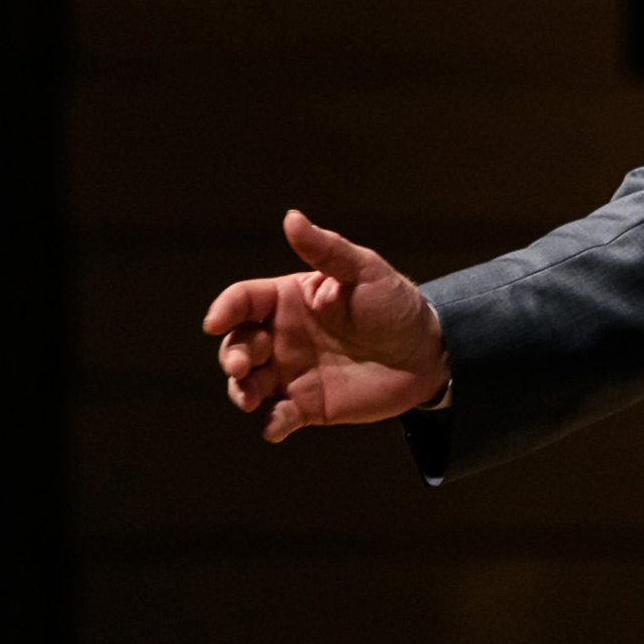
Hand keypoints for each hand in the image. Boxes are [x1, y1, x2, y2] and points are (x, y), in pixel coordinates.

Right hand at [202, 210, 447, 441]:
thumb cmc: (394, 304)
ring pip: (248, 384)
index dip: (224, 309)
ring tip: (250, 398)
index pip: (243, 301)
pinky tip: (275, 426)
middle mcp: (282, 336)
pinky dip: (271, 424)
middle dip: (232, 356)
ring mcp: (292, 372)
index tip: (216, 322)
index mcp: (289, 299)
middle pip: (237, 344)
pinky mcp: (307, 405)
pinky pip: (278, 417)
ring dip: (241, 391)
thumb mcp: (364, 271)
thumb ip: (326, 250)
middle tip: (242, 366)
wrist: (426, 353)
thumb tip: (291, 217)